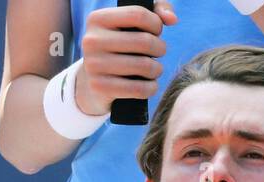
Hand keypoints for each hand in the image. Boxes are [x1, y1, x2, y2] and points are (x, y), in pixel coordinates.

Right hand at [75, 1, 178, 115]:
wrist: (94, 83)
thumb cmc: (119, 48)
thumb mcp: (130, 25)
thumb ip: (155, 11)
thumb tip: (172, 19)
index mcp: (97, 19)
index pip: (138, 15)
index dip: (156, 24)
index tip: (156, 32)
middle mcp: (91, 40)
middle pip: (144, 41)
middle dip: (160, 48)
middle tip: (159, 53)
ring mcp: (94, 65)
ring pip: (144, 66)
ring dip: (157, 69)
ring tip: (155, 69)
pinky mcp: (100, 88)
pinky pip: (139, 89)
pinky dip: (151, 88)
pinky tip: (150, 84)